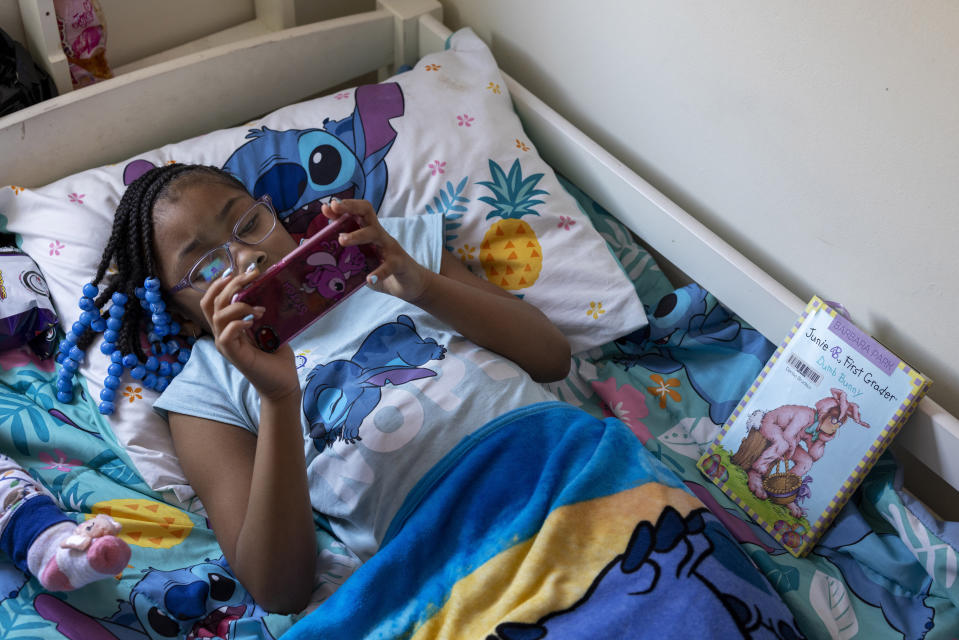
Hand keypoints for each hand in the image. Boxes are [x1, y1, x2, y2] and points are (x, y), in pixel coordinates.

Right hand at [199, 266, 299, 401]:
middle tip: (252, 276)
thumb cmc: (277, 355)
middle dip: (230, 285)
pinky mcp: (233, 355)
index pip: (211, 299)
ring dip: (238, 305)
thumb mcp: (269, 325)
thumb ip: (262, 309)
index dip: (220, 284)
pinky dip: (239, 323)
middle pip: (211, 302)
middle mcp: (222, 334)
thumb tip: (267, 285)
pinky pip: (226, 334)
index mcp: (228, 325)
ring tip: (260, 308)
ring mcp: (226, 345)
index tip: (239, 272)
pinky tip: (255, 322)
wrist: (283, 382)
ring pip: (217, 316)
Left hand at [321, 199, 433, 301]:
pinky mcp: (399, 263)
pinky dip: (379, 272)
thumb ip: (345, 256)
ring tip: (342, 240)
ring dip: (357, 235)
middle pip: (367, 212)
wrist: (411, 284)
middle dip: (350, 207)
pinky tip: (370, 279)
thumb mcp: (362, 261)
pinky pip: (389, 265)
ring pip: (375, 233)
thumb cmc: (383, 270)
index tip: (326, 207)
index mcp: (369, 232)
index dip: (343, 207)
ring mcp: (390, 248)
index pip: (357, 212)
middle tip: (335, 208)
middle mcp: (379, 235)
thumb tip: (317, 253)